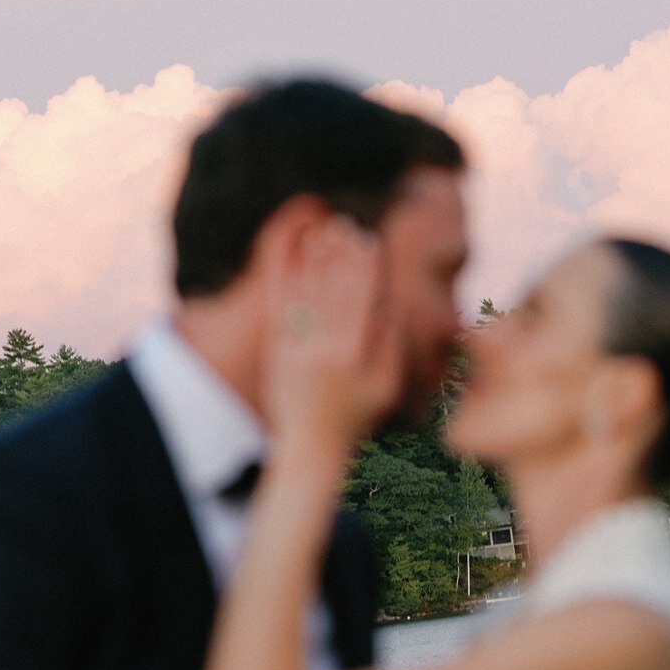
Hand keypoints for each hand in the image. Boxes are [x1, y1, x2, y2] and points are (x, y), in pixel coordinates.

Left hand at [263, 211, 399, 451]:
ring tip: (323, 230)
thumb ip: (390, 344)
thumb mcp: (386, 386)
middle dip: (341, 253)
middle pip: (334, 288)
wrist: (310, 446)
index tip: (370, 240)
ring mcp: (298, 348)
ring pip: (308, 292)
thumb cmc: (357, 417)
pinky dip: (289, 280)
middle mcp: (324, 348)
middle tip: (345, 224)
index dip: (366, 266)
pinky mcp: (278, 350)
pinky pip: (283, 306)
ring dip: (316, 258)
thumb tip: (388, 301)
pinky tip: (296, 258)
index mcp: (354, 355)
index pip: (362, 298)